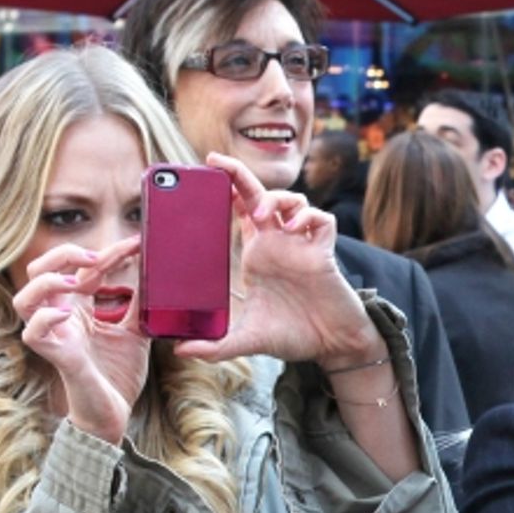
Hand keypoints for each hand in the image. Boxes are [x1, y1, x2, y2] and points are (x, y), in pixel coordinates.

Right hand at [13, 237, 146, 443]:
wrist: (115, 413)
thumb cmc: (118, 373)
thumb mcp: (136, 329)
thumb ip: (139, 302)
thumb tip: (153, 272)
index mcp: (77, 308)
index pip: (79, 268)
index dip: (106, 251)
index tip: (137, 241)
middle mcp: (59, 318)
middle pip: (37, 271)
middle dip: (62, 254)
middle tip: (97, 257)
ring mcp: (54, 337)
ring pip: (23, 299)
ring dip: (47, 283)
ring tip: (76, 282)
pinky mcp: (56, 356)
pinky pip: (33, 333)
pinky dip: (46, 319)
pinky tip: (68, 315)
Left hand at [175, 154, 379, 365]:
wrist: (332, 345)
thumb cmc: (293, 334)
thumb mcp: (248, 340)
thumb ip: (216, 346)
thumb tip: (181, 350)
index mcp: (258, 254)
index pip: (239, 210)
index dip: (226, 189)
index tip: (204, 173)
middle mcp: (279, 243)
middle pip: (261, 195)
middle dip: (240, 174)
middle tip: (218, 162)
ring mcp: (302, 246)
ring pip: (294, 200)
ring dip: (276, 199)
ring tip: (260, 216)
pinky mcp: (324, 253)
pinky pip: (321, 220)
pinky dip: (308, 217)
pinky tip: (293, 229)